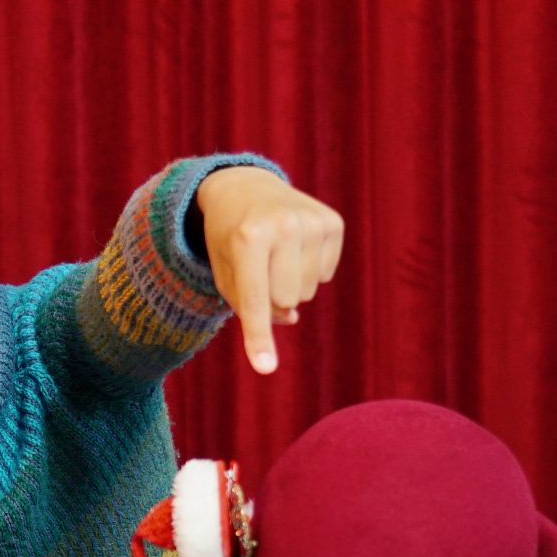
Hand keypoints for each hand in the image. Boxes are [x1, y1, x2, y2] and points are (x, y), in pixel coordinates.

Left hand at [195, 164, 343, 373]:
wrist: (244, 188)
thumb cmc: (228, 239)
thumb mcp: (224, 272)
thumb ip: (248, 305)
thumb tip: (290, 318)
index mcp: (247, 238)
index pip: (255, 299)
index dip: (259, 336)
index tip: (265, 368)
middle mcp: (282, 225)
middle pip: (286, 301)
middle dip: (271, 297)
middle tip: (257, 267)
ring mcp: (312, 221)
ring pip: (307, 292)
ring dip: (290, 285)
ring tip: (274, 255)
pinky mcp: (333, 222)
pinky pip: (325, 275)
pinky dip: (308, 269)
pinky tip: (294, 246)